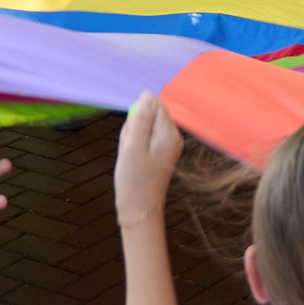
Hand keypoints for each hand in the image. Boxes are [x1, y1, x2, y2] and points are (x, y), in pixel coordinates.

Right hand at [113, 91, 182, 225]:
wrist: (140, 210)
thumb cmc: (134, 180)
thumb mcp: (133, 145)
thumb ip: (141, 118)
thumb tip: (148, 94)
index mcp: (169, 133)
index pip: (153, 105)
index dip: (136, 117)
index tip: (132, 137)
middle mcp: (173, 137)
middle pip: (148, 116)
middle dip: (133, 129)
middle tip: (129, 150)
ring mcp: (169, 146)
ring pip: (143, 129)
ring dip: (132, 139)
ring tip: (131, 158)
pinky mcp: (162, 154)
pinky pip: (145, 141)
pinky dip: (135, 148)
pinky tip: (134, 162)